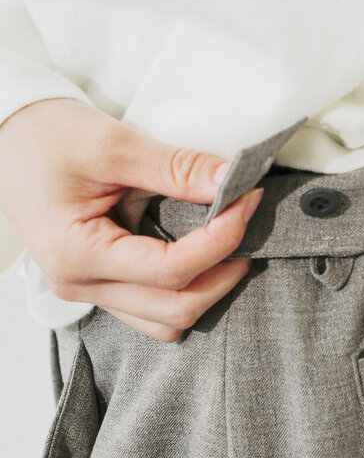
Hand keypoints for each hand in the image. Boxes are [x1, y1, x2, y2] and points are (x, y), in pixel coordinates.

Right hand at [0, 97, 262, 341]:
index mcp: (76, 253)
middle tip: (246, 225)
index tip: (247, 202)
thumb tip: (232, 180)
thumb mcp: (113, 144)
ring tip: (227, 247)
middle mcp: (80, 284)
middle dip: (222, 274)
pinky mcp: (100, 283)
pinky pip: (152, 310)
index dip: (221, 240)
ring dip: (206, 291)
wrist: (9, 136)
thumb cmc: (46, 137)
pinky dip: (185, 291)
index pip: (170, 270)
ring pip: (166, 321)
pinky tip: (200, 257)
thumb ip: (177, 168)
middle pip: (175, 309)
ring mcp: (89, 289)